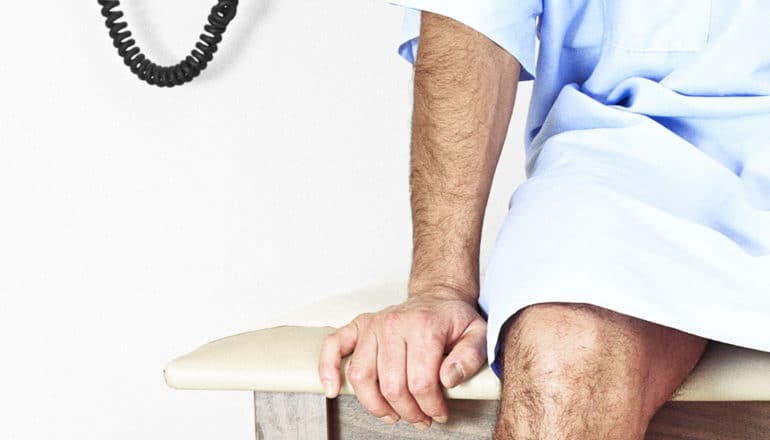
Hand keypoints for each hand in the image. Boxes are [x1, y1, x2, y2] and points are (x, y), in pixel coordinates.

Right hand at [317, 285, 486, 428]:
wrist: (437, 297)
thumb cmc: (453, 320)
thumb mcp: (477, 335)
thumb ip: (469, 358)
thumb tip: (448, 378)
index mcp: (424, 326)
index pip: (421, 382)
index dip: (430, 406)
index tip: (439, 413)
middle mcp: (394, 324)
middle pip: (392, 385)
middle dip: (408, 411)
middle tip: (421, 418)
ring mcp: (373, 325)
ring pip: (362, 376)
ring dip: (376, 405)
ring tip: (393, 414)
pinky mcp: (358, 326)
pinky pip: (333, 346)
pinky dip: (328, 369)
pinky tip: (333, 389)